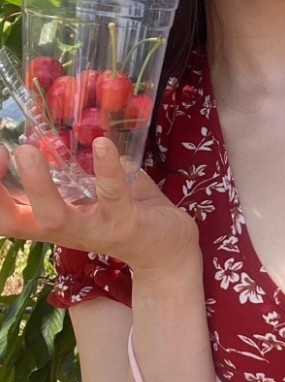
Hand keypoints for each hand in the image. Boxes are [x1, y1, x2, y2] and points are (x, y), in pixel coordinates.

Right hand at [0, 134, 199, 275]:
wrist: (170, 252)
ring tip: (27, 150)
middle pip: (15, 222)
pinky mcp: (125, 225)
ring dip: (39, 185)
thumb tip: (55, 128)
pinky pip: (112, 197)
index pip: (6, 215)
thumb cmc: (124, 215)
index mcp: (50, 221)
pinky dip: (106, 170)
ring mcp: (93, 230)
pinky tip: (102, 144)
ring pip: (56, 218)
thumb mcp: (88, 192)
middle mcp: (64, 230)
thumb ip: (71, 170)